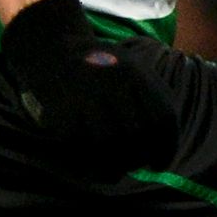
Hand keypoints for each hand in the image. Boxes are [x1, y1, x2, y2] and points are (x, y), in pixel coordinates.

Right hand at [0, 0, 167, 177]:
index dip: (166, 147)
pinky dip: (87, 160)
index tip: (160, 164)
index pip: (163, 117)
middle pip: (138, 133)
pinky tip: (92, 164)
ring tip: (116, 170)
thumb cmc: (98, 65)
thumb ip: (149, 99)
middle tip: (137, 166)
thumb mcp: (132, 69)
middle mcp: (112, 82)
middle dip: (140, 158)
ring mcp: (83, 95)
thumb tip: (162, 148)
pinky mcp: (59, 109)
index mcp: (137, 72)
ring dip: (115, 163)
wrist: (50, 47)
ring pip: (109, 143)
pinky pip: (79, 144)